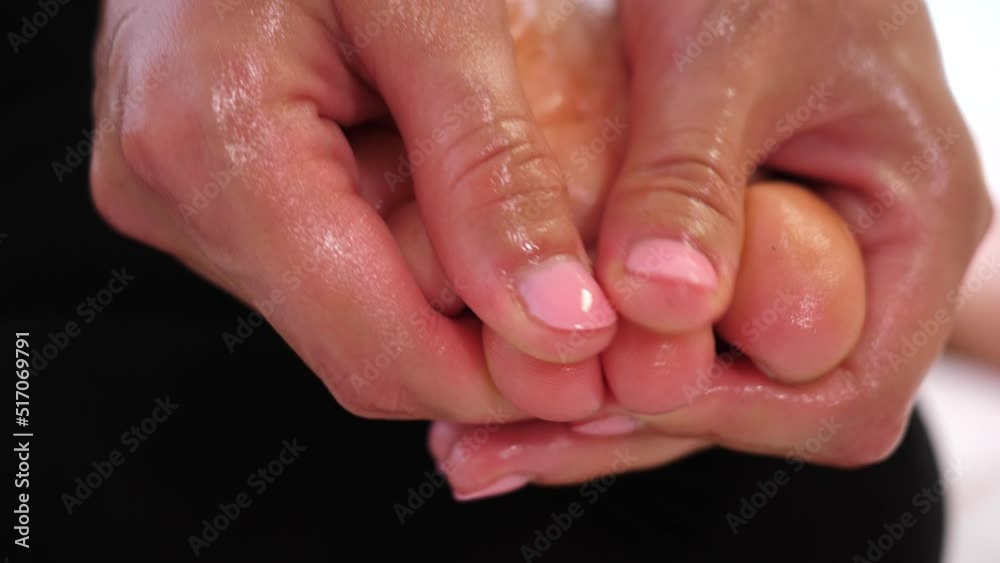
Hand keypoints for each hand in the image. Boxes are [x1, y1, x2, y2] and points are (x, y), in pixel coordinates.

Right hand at [89, 0, 621, 421]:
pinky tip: (439, 185)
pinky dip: (403, 249)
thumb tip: (555, 319)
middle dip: (478, 336)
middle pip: (358, 343)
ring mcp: (180, 196)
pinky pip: (321, 266)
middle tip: (577, 297)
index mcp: (213, 139)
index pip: (369, 347)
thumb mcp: (436, 11)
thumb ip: (490, 173)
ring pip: (346, 311)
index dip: (491, 380)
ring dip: (445, 287)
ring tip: (506, 210)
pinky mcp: (204, 191)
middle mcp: (173, 191)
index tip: (588, 364)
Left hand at [427, 0, 991, 496]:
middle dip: (622, 430)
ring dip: (583, 412)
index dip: (723, 409)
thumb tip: (661, 305)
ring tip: (469, 441)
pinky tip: (495, 368)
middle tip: (490, 452)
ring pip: (693, 375)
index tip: (608, 390)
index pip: (838, 390)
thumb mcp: (727, 47)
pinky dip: (582, 355)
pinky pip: (658, 328)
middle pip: (751, 404)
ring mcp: (786, 261)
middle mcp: (857, 262)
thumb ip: (693, 177)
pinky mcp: (718, 251)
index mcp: (914, 222)